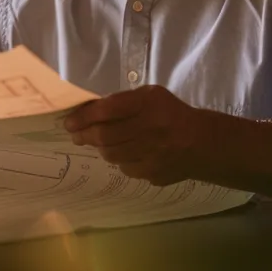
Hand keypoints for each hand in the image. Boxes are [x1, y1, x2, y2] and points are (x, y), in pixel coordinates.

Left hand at [62, 85, 219, 185]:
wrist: (201, 143)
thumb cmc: (168, 114)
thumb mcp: (149, 97)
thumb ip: (122, 102)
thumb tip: (88, 112)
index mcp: (149, 104)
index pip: (108, 110)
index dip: (84, 117)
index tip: (69, 122)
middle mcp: (151, 129)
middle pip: (104, 135)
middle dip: (84, 135)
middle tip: (76, 135)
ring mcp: (153, 155)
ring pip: (112, 154)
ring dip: (100, 148)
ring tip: (97, 142)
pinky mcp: (153, 173)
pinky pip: (126, 168)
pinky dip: (120, 160)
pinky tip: (124, 153)